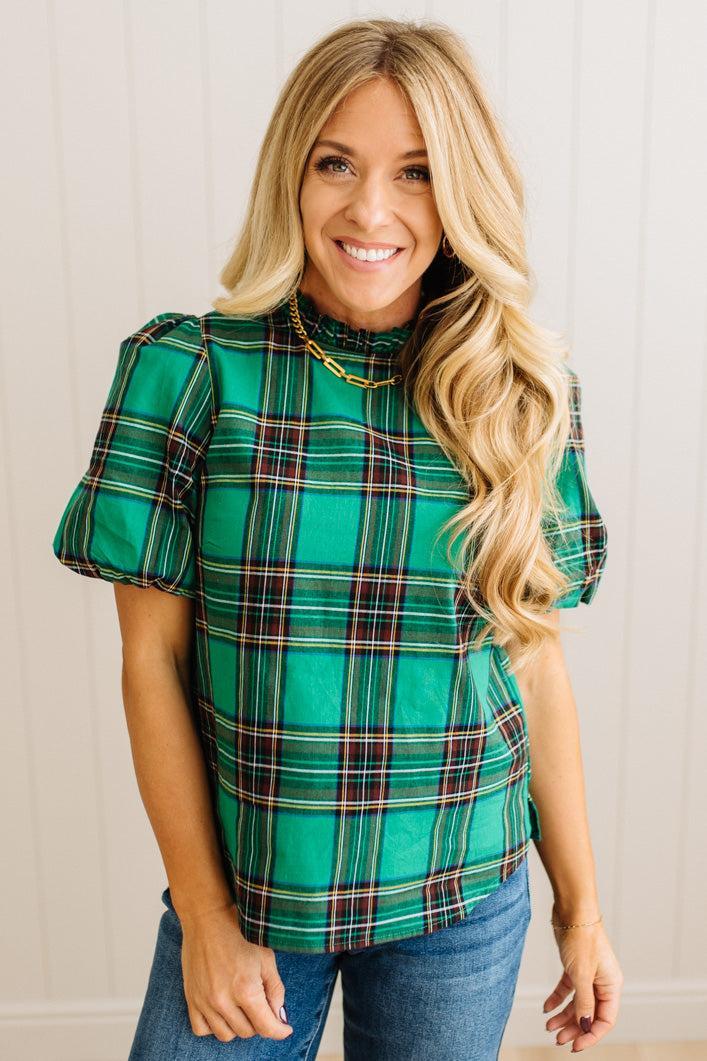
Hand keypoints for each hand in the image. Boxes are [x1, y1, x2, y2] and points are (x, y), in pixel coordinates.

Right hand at [178, 902, 293, 1042]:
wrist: (207, 916)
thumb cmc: (239, 931)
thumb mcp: (267, 957)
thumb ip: (275, 990)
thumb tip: (279, 1016)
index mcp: (246, 990)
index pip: (266, 1027)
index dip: (279, 1031)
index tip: (285, 1029)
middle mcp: (223, 1000)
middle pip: (247, 1032)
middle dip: (259, 1022)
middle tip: (262, 1003)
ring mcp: (204, 1001)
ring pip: (226, 1035)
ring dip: (238, 1026)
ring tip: (243, 1006)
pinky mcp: (191, 998)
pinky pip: (202, 1029)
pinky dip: (214, 1026)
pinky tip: (223, 1011)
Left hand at [544, 913, 623, 1051]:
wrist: (572, 910)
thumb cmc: (581, 938)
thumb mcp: (581, 974)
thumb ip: (584, 1003)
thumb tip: (585, 1027)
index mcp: (611, 985)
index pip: (604, 1020)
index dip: (590, 1035)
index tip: (575, 1046)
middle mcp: (602, 982)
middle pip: (589, 1013)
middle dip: (574, 1028)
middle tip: (558, 1040)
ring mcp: (588, 974)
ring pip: (577, 1003)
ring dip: (564, 1016)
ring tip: (549, 1028)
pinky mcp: (575, 966)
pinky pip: (567, 989)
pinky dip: (557, 999)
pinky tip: (546, 1008)